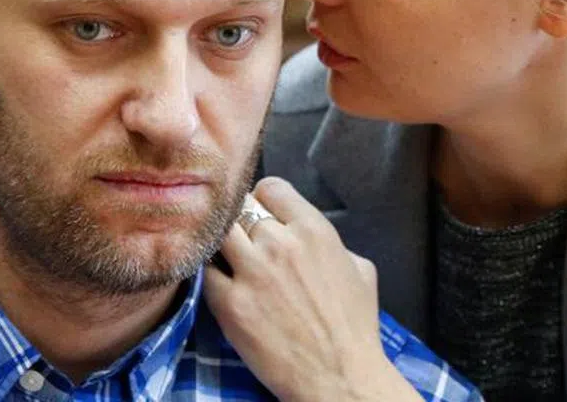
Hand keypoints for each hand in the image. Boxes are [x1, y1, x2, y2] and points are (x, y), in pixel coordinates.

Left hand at [204, 177, 418, 401]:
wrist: (339, 378)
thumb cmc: (355, 328)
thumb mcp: (360, 270)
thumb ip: (332, 243)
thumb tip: (311, 237)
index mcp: (314, 230)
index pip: (270, 188)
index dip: (263, 200)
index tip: (261, 214)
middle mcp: (280, 243)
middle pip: (240, 208)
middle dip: (241, 222)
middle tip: (244, 241)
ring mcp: (252, 272)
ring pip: (218, 232)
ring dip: (221, 242)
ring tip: (227, 258)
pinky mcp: (229, 303)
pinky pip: (206, 271)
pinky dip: (210, 273)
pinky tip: (220, 283)